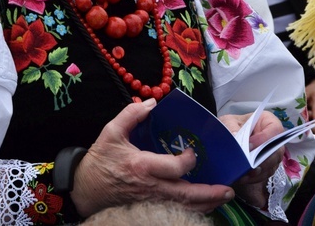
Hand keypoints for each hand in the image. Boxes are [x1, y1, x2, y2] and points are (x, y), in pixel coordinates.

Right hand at [70, 100, 234, 217]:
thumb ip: (132, 114)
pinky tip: (203, 204)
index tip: (192, 152)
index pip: (176, 167)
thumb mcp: (111, 132)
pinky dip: (193, 209)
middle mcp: (151, 187)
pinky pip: (176, 211)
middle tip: (228, 188)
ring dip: (206, 204)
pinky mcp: (149, 208)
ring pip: (185, 207)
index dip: (189, 160)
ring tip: (222, 197)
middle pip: (187, 194)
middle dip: (211, 193)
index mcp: (143, 167)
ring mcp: (151, 201)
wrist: (85, 188)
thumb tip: (152, 103)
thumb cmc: (100, 160)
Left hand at [220, 111, 284, 207]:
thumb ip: (231, 127)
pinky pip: (264, 175)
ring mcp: (271, 155)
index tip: (249, 146)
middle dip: (262, 160)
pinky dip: (254, 178)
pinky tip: (242, 178)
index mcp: (267, 122)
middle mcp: (273, 140)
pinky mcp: (265, 168)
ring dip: (258, 172)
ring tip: (244, 174)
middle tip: (249, 165)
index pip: (275, 130)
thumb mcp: (228, 122)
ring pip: (271, 166)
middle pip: (276, 152)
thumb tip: (235, 136)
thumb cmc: (231, 125)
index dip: (264, 139)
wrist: (227, 137)